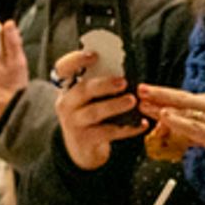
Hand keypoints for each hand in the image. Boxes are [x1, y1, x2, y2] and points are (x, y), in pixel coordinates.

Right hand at [53, 50, 146, 169]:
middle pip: (82, 90)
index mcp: (66, 88)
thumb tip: (124, 66)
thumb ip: (99, 83)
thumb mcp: (88, 98)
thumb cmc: (90, 115)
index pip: (62, 68)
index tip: (94, 55)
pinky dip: (127, 128)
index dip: (75, 60)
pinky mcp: (85, 140)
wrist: (82, 149)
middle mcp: (66, 104)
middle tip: (123, 82)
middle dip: (104, 84)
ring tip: (132, 101)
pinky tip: (141, 123)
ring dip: (115, 105)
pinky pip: (108, 132)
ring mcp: (73, 123)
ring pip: (94, 112)